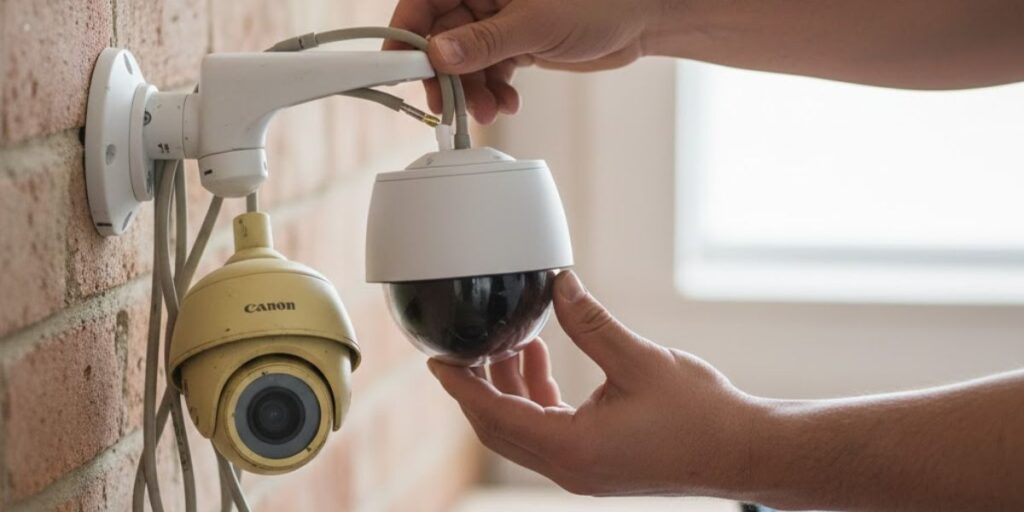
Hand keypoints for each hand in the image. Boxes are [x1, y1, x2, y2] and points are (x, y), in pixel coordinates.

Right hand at [385, 0, 665, 123]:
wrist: (644, 18)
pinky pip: (490, 69)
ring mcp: (499, 19)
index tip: (399, 68)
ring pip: (466, 60)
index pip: (424, 2)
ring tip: (488, 111)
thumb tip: (439, 56)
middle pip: (442, 37)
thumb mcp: (536, 24)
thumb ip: (485, 42)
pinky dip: (494, 90)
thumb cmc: (600, 2)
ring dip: (472, 91)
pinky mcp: (516, 41)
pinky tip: (506, 103)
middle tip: (447, 107)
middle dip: (446, 76)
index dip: (407, 35)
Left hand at [428, 271, 766, 496]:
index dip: (462, 386)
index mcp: (572, 448)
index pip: (495, 415)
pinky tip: (542, 359)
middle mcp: (569, 467)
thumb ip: (591, 322)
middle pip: (499, 427)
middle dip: (478, 385)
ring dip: (510, 388)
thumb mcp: (639, 360)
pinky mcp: (596, 462)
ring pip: (522, 429)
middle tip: (466, 345)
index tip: (436, 360)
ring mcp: (582, 469)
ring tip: (512, 341)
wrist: (741, 451)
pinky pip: (548, 430)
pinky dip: (536, 397)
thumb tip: (558, 283)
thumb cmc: (699, 414)